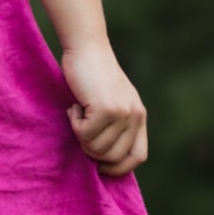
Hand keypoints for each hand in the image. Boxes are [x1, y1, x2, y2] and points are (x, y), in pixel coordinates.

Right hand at [61, 43, 148, 176]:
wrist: (86, 47)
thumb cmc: (91, 74)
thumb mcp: (111, 100)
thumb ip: (115, 124)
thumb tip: (102, 157)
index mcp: (139, 116)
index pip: (137, 156)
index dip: (118, 167)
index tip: (100, 167)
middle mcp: (135, 116)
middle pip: (113, 157)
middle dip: (91, 149)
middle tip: (80, 128)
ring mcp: (122, 113)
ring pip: (97, 148)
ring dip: (80, 135)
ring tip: (77, 113)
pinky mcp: (106, 109)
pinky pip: (84, 134)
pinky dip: (74, 123)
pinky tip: (74, 106)